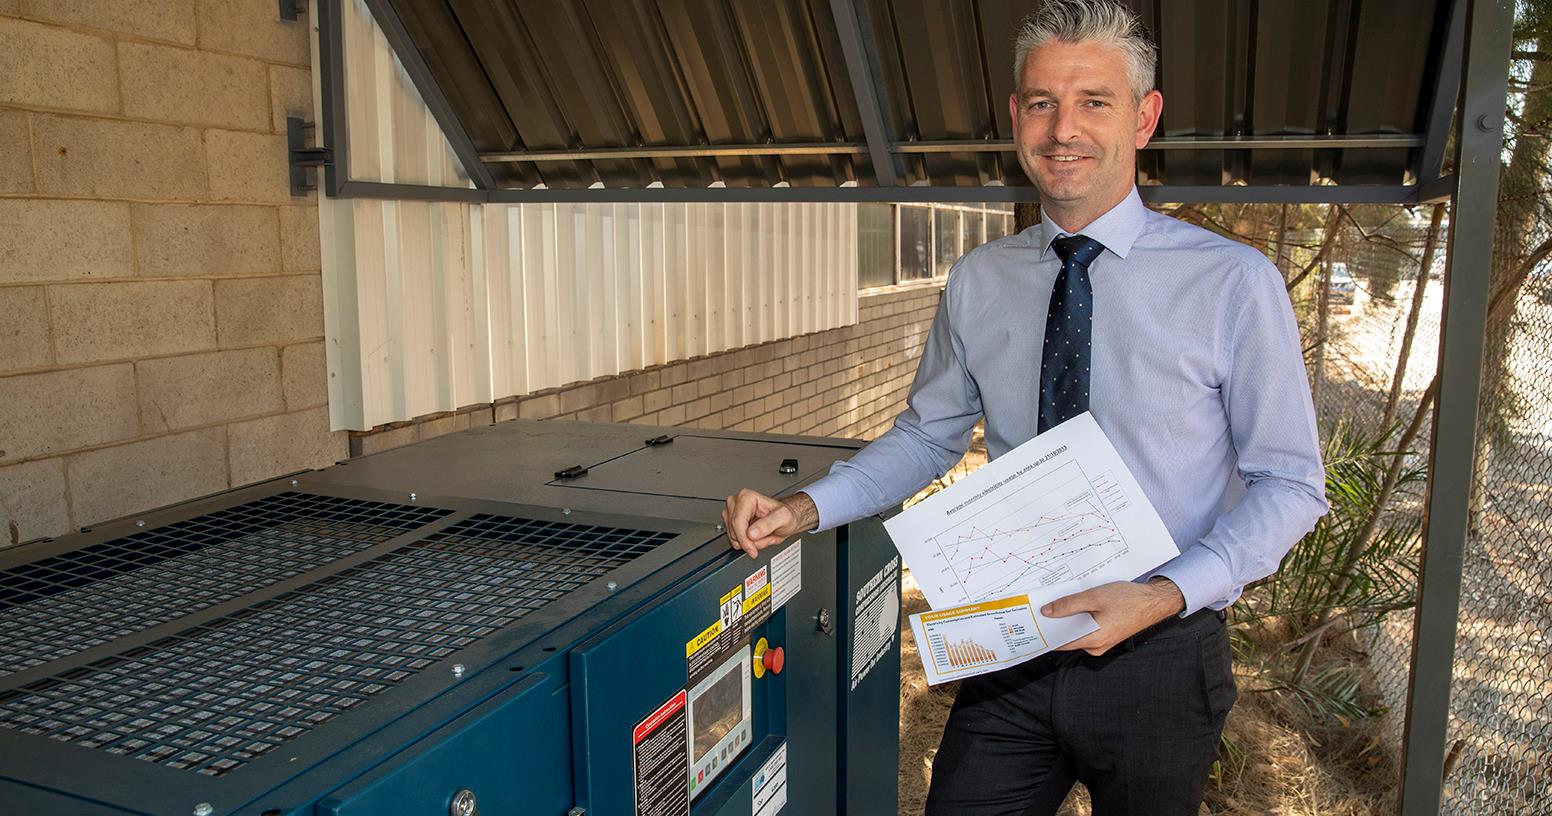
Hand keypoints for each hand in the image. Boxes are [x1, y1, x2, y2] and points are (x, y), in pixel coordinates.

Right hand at [722, 489, 816, 558]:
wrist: (786, 520)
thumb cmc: (785, 516)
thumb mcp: (783, 518)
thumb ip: (768, 524)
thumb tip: (752, 533)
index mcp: (747, 497)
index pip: (737, 522)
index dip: (744, 539)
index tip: (752, 549)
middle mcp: (737, 503)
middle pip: (734, 531)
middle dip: (749, 541)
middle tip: (765, 538)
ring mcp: (732, 513)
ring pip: (733, 537)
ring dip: (749, 543)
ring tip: (763, 536)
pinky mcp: (731, 523)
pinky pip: (734, 540)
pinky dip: (746, 543)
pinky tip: (757, 537)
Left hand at [1042, 578, 1184, 656]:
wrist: (1154, 601)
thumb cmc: (1129, 600)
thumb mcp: (1095, 597)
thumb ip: (1069, 605)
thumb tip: (1047, 612)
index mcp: (1094, 640)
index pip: (1060, 643)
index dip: (1044, 633)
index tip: (1030, 624)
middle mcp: (1097, 646)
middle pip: (1067, 637)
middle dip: (1054, 624)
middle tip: (1039, 609)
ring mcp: (1102, 642)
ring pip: (1077, 632)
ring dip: (1067, 619)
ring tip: (1055, 604)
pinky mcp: (1106, 634)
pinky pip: (1086, 628)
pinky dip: (1079, 618)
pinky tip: (1074, 605)